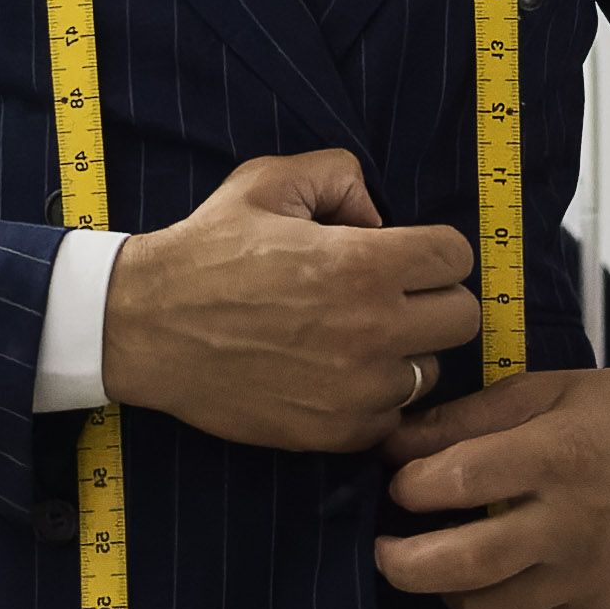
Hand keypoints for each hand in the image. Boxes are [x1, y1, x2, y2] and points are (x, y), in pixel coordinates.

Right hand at [102, 149, 481, 451]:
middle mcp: (373, 329)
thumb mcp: (268, 181)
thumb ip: (339, 176)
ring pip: (430, 371)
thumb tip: (378, 215)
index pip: (457, 257)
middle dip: (433, 299)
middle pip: (463, 318)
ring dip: (405, 353)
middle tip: (392, 296)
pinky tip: (336, 375)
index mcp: (364, 264)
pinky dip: (374, 399)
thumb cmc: (207, 250)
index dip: (433, 249)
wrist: (146, 326)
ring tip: (357, 338)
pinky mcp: (336, 431)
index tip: (406, 255)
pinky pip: (392, 416)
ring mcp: (357, 388)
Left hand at [369, 362, 609, 608]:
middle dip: (402, 563)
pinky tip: (488, 583)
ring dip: (446, 590)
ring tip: (439, 562)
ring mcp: (587, 576)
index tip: (396, 484)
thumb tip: (391, 446)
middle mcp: (570, 525)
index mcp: (555, 457)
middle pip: (462, 565)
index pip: (456, 482)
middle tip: (382, 549)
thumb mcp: (543, 391)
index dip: (409, 487)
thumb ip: (464, 419)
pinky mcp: (600, 608)